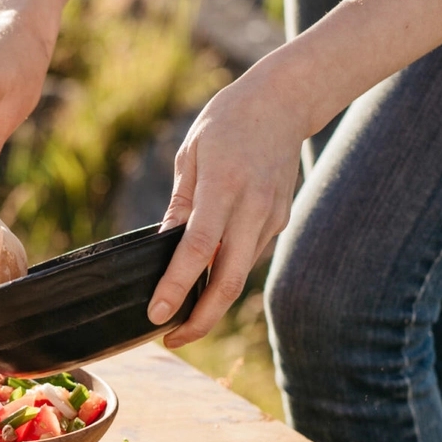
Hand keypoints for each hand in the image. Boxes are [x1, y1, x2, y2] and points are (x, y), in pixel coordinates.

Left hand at [149, 57, 321, 346]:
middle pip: (228, 280)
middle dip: (201, 320)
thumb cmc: (228, 122)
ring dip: (212, 302)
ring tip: (181, 318)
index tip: (156, 315)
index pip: (198, 249)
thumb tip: (166, 247)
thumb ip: (181, 204)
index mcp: (224, 187)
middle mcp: (252, 208)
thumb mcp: (192, 155)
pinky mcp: (280, 219)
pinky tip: (205, 282)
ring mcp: (271, 217)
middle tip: (171, 340)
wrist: (285, 101)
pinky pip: (248, 256)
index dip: (177, 286)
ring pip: (240, 275)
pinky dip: (226, 275)